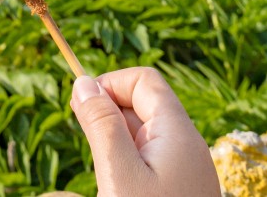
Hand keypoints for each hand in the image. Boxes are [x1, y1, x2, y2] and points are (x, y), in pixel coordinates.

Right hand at [69, 67, 219, 196]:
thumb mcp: (119, 172)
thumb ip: (101, 124)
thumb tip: (84, 82)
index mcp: (177, 131)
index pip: (143, 81)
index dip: (109, 83)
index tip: (80, 106)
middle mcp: (185, 144)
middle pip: (142, 106)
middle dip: (108, 114)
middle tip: (86, 143)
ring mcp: (184, 168)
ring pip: (142, 136)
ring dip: (113, 142)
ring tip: (102, 172)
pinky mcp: (179, 189)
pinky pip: (148, 162)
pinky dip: (124, 164)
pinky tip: (114, 185)